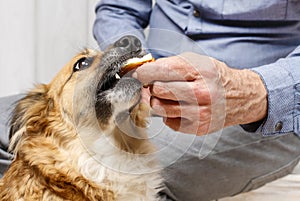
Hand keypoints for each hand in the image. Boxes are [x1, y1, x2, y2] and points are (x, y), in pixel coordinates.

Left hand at [133, 52, 266, 134]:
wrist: (239, 96)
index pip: (161, 70)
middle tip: (155, 85)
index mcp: (200, 70)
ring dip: (157, 101)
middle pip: (157, 90)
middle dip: (151, 87)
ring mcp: (200, 112)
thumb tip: (144, 71)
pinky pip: (168, 121)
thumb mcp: (197, 61)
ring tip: (166, 96)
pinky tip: (178, 107)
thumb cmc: (215, 77)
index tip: (139, 74)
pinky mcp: (198, 127)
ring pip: (159, 108)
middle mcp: (201, 92)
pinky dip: (168, 114)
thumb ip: (170, 65)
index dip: (144, 72)